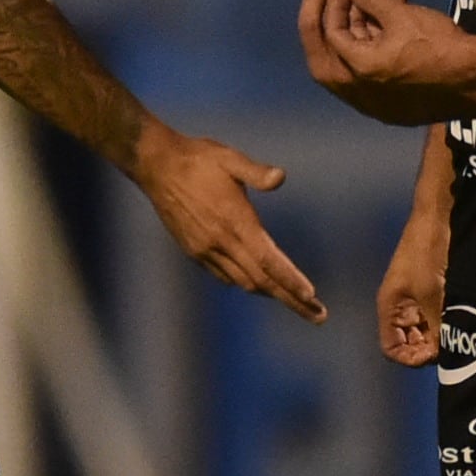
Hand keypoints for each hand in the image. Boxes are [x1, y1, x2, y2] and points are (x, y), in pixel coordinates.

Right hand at [134, 123, 325, 321]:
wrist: (156, 166)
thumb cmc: (198, 159)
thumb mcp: (230, 158)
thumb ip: (256, 172)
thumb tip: (280, 177)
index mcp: (235, 221)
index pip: (268, 260)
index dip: (291, 281)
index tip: (312, 298)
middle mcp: (221, 242)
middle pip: (261, 280)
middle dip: (291, 299)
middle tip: (319, 316)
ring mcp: (205, 250)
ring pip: (243, 282)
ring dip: (270, 293)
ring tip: (296, 302)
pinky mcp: (194, 250)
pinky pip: (224, 276)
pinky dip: (245, 282)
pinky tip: (257, 282)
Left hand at [303, 0, 475, 121]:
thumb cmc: (436, 44)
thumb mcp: (400, 15)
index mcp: (357, 70)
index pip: (330, 32)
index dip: (332, 1)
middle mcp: (361, 86)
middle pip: (341, 40)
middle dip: (345, 7)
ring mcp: (379, 90)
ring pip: (366, 43)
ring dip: (370, 11)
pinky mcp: (397, 86)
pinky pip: (381, 53)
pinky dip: (385, 28)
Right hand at [377, 227, 446, 367]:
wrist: (437, 218)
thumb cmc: (425, 253)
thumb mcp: (431, 292)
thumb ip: (436, 324)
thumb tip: (444, 351)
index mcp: (390, 307)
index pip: (391, 347)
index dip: (408, 357)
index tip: (432, 356)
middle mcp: (400, 307)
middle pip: (408, 342)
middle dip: (426, 349)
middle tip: (449, 348)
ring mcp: (416, 299)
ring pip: (424, 331)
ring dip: (438, 337)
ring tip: (457, 336)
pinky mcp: (431, 291)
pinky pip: (435, 317)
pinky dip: (445, 323)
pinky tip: (461, 322)